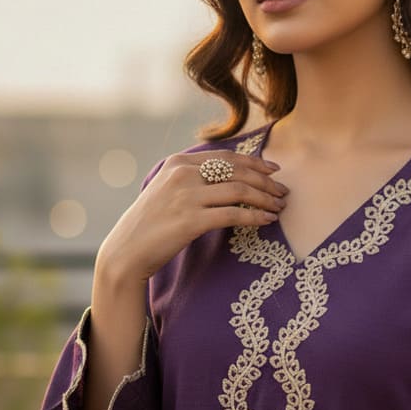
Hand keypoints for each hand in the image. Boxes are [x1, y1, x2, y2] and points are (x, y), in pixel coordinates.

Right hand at [97, 150, 288, 285]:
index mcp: (178, 163)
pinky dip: (255, 216)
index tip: (274, 170)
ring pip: (239, 190)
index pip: (226, 157)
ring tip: (279, 207)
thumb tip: (229, 178)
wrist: (127, 252)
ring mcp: (186, 196)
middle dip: (265, 181)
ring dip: (265, 198)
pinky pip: (233, 214)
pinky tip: (267, 220)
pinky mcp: (191, 220)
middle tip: (283, 192)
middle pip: (237, 171)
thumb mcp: (167, 190)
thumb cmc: (150, 224)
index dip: (254, 163)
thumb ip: (192, 179)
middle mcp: (182, 174)